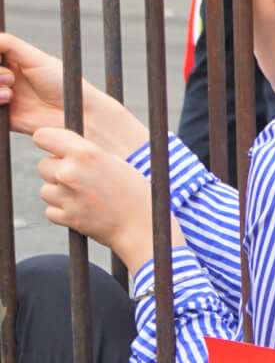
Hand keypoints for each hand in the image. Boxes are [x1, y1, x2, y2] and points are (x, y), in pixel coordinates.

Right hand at [0, 32, 146, 154]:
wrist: (75, 114)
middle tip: (10, 79)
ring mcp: (2, 97)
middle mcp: (3, 78)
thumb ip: (10, 45)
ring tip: (10, 94)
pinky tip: (7, 101)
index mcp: (10, 60)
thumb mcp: (36, 59)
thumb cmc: (62, 83)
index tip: (2, 64)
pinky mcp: (3, 118)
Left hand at [33, 127, 159, 271]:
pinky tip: (85, 211)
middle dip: (57, 171)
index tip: (55, 149)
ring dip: (60, 193)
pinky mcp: (65, 217)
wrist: (144, 226)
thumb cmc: (136, 191)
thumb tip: (63, 150)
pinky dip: (64, 212)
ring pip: (46, 189)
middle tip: (81, 179)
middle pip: (43, 165)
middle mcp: (70, 172)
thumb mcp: (115, 162)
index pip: (42, 136)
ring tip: (87, 197)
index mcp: (85, 153)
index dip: (48, 141)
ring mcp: (66, 196)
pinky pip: (51, 210)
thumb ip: (87, 154)